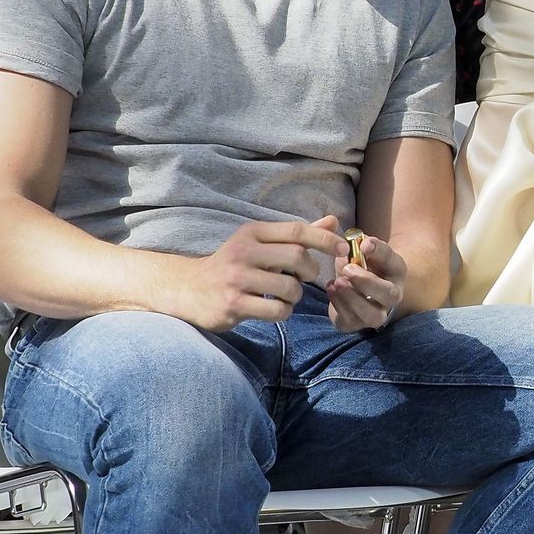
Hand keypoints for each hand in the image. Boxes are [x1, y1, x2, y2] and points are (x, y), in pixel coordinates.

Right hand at [170, 217, 347, 331]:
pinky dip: (284, 312)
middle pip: (296, 256)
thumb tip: (333, 220)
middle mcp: (243, 251)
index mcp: (252, 232)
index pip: (297, 230)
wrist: (189, 290)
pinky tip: (274, 309)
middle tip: (305, 277)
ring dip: (296, 296)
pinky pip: (276, 311)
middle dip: (310, 270)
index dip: (325, 239)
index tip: (344, 249)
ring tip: (285, 296)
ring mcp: (237, 279)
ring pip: (289, 288)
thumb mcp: (260, 244)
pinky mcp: (233, 304)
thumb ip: (296, 235)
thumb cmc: (234, 265)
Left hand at [324, 228, 404, 333]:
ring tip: (337, 282)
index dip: (379, 252)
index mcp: (396, 271)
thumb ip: (357, 245)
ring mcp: (376, 313)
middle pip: (390, 294)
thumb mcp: (359, 251)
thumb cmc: (359, 265)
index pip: (393, 261)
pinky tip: (331, 288)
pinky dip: (339, 304)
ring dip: (353, 298)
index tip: (364, 244)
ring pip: (373, 315)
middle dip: (368, 282)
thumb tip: (354, 242)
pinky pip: (350, 321)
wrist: (353, 287)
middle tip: (348, 269)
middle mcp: (392, 295)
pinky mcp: (356, 324)